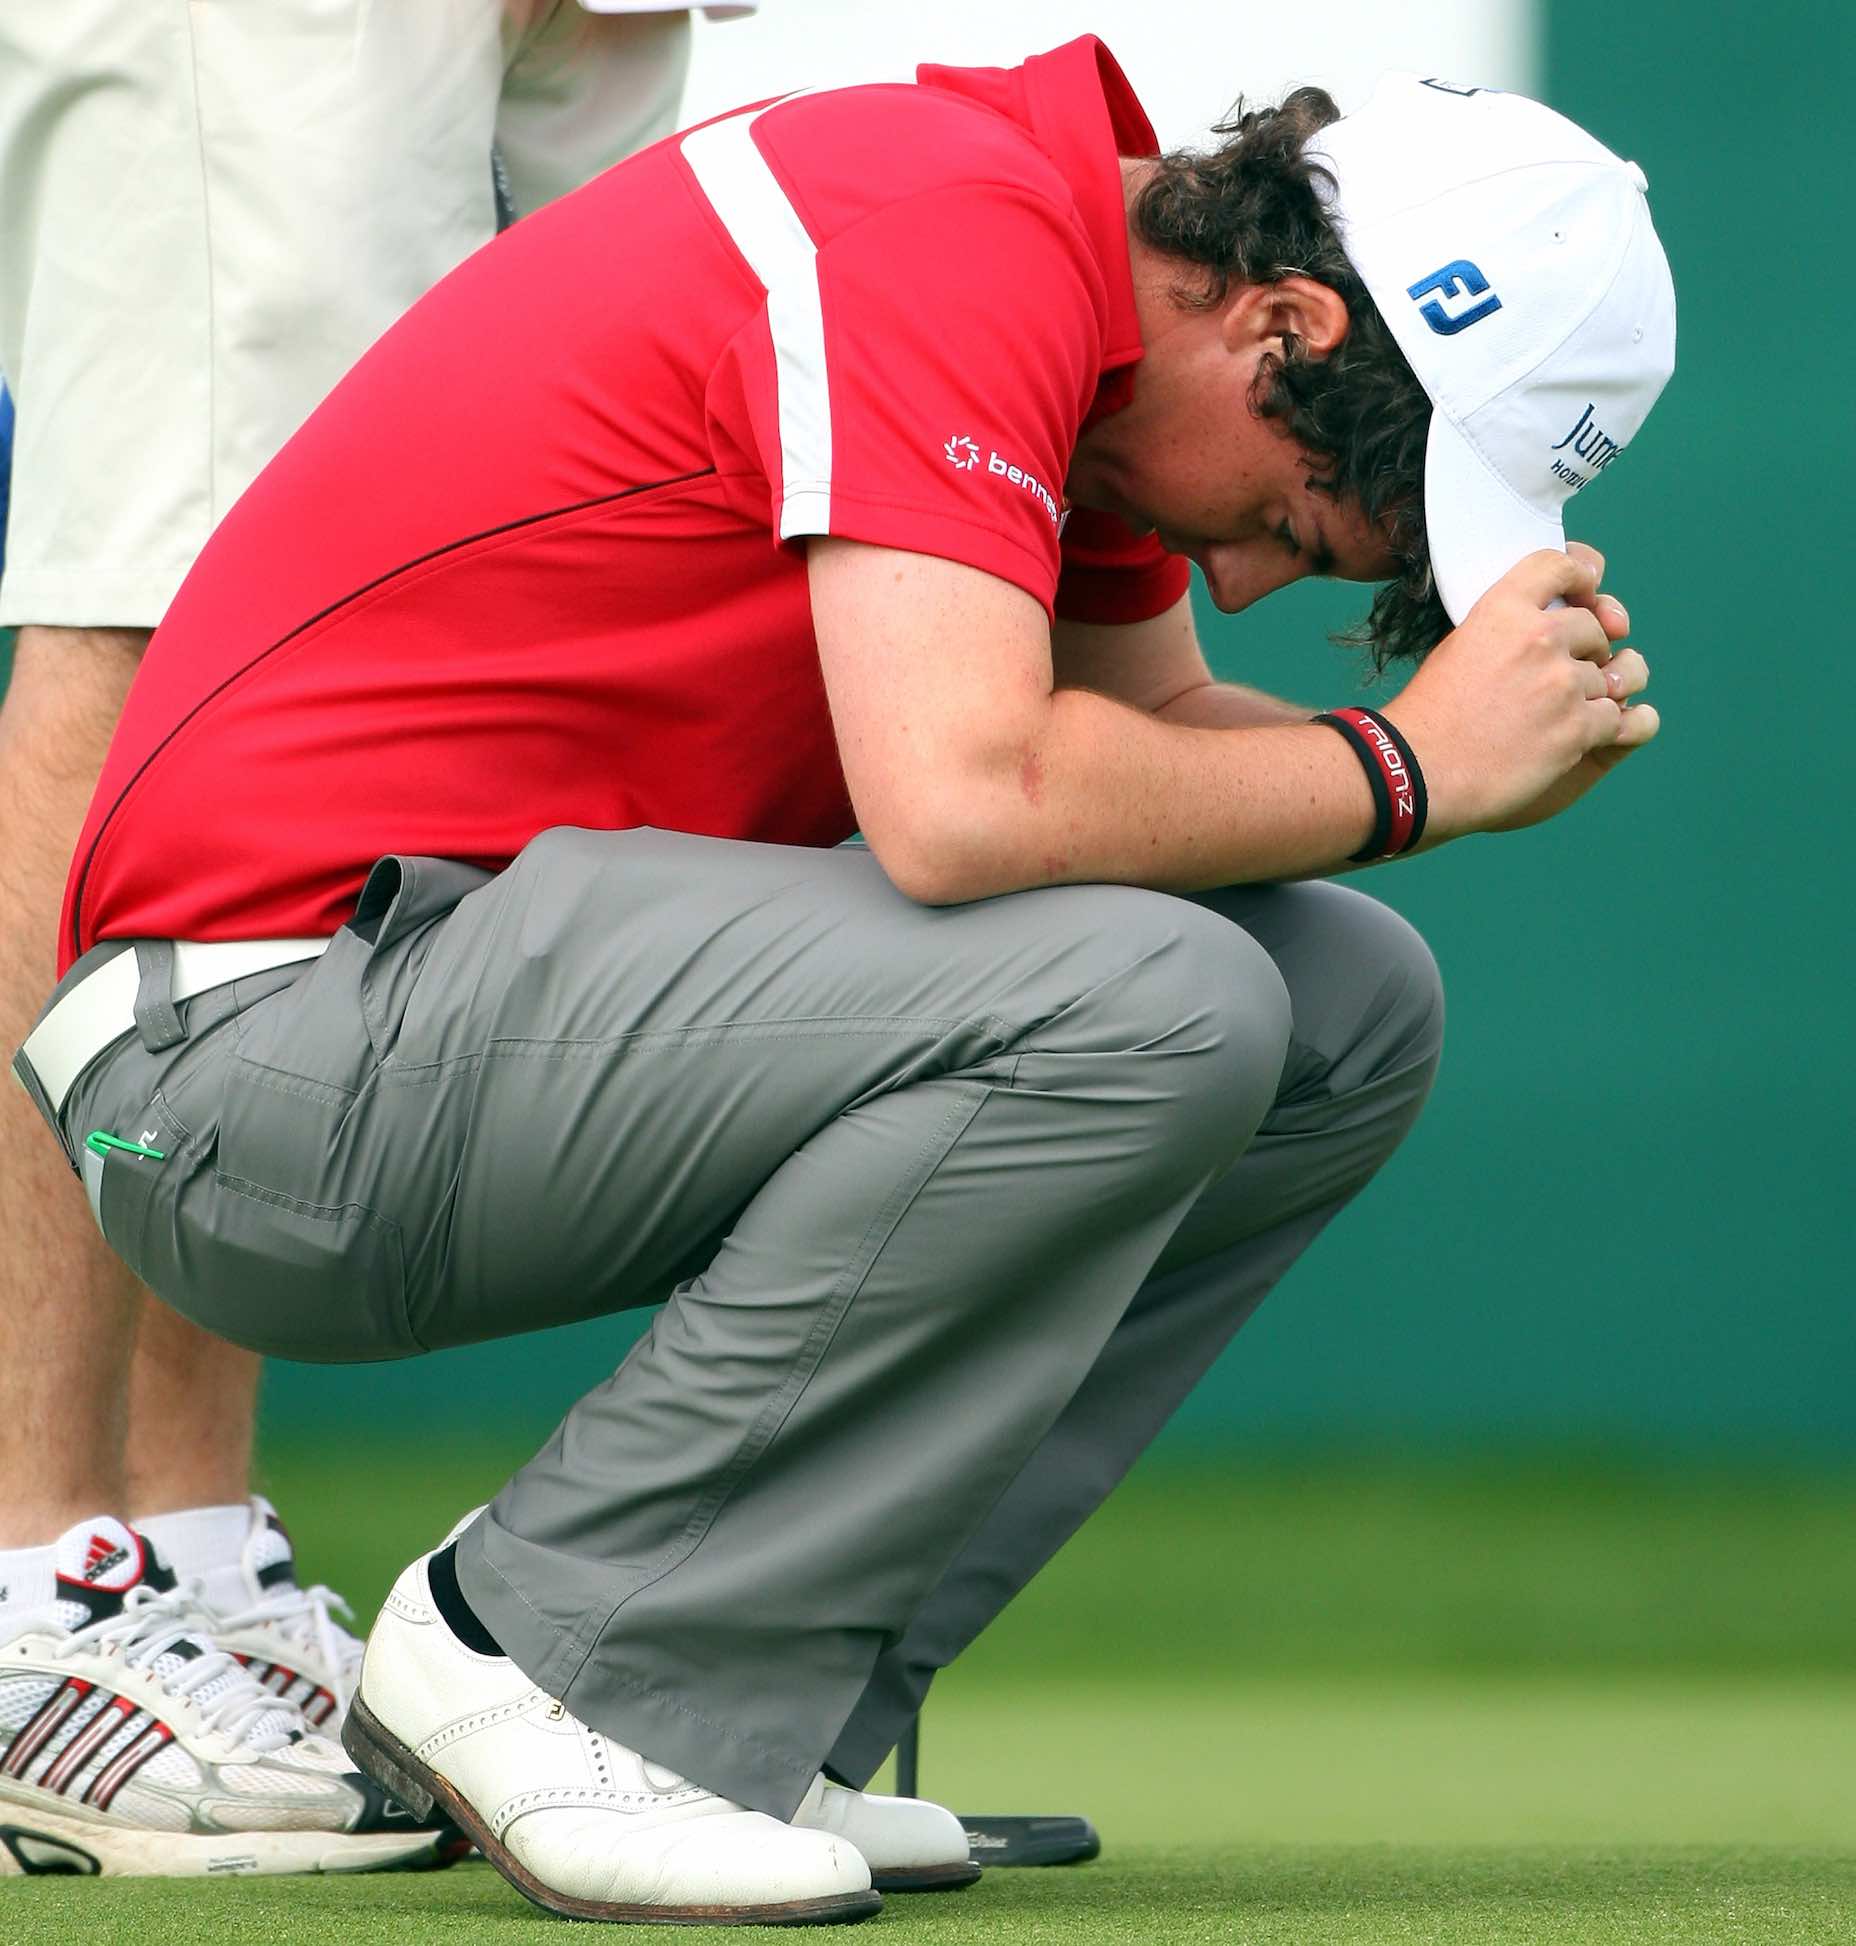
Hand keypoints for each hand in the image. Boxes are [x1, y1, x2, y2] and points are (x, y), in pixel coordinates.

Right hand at [1384, 544, 1656, 837]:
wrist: (1417, 770)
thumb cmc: (1427, 717)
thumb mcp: (1456, 648)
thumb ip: (1503, 629)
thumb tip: (1542, 625)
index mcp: (1502, 609)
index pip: (1560, 566)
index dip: (1582, 576)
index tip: (1587, 592)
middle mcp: (1538, 637)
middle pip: (1595, 628)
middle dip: (1587, 652)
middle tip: (1562, 680)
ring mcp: (1562, 683)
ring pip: (1610, 677)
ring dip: (1591, 697)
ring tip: (1556, 719)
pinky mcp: (1577, 727)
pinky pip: (1617, 718)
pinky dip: (1603, 730)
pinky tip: (1575, 740)